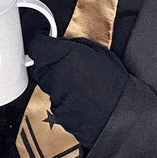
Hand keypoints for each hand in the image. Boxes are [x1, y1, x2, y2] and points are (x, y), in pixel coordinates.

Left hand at [26, 33, 129, 147]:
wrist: (120, 113)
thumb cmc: (114, 84)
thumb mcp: (98, 52)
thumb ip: (73, 46)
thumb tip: (61, 44)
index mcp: (65, 56)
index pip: (36, 45)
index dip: (40, 43)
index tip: (44, 43)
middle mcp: (55, 75)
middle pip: (38, 66)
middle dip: (47, 63)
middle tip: (65, 64)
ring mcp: (54, 95)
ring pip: (46, 84)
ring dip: (55, 82)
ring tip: (78, 85)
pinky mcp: (56, 112)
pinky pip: (54, 101)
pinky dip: (62, 99)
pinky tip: (79, 98)